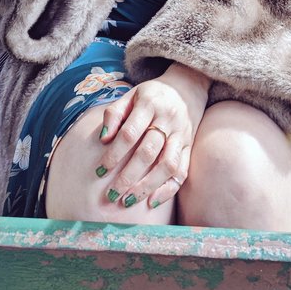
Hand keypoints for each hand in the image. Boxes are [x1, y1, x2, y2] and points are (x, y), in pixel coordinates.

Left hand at [95, 64, 209, 208]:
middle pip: (147, 152)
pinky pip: (182, 171)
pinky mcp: (190, 146)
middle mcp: (168, 119)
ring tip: (128, 201)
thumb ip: (114, 114)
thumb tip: (103, 139)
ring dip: (146, 187)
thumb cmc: (151, 95)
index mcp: (150, 103)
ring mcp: (181, 134)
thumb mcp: (130, 95)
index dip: (114, 154)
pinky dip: (168, 189)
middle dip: (127, 177)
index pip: (130, 133)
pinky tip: (152, 201)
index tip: (100, 171)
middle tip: (111, 194)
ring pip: (167, 165)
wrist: (186, 87)